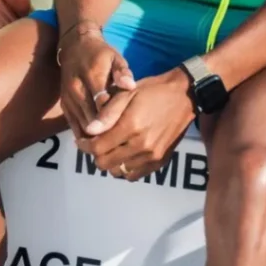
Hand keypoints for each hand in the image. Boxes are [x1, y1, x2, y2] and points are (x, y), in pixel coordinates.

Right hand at [58, 29, 134, 137]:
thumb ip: (123, 72)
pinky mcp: (64, 104)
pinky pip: (73, 125)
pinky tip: (98, 141)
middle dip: (106, 132)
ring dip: (96, 137)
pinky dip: (85, 135)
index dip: (113, 117)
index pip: (102, 102)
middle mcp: (76, 88)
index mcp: (92, 74)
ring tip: (112, 146)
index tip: (127, 130)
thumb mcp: (115, 57)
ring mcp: (68, 98)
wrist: (74, 46)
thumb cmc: (101, 54)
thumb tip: (130, 86)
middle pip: (91, 117)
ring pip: (82, 124)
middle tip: (122, 144)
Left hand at [77, 68, 194, 181]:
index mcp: (130, 127)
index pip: (97, 148)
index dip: (84, 145)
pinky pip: (134, 174)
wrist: (184, 96)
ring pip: (118, 171)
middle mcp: (141, 146)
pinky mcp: (160, 162)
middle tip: (95, 142)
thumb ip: (107, 114)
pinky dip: (125, 167)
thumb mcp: (127, 93)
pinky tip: (125, 153)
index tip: (82, 139)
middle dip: (95, 154)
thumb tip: (89, 130)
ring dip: (110, 162)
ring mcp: (151, 156)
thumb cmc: (152, 90)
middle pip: (105, 163)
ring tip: (110, 147)